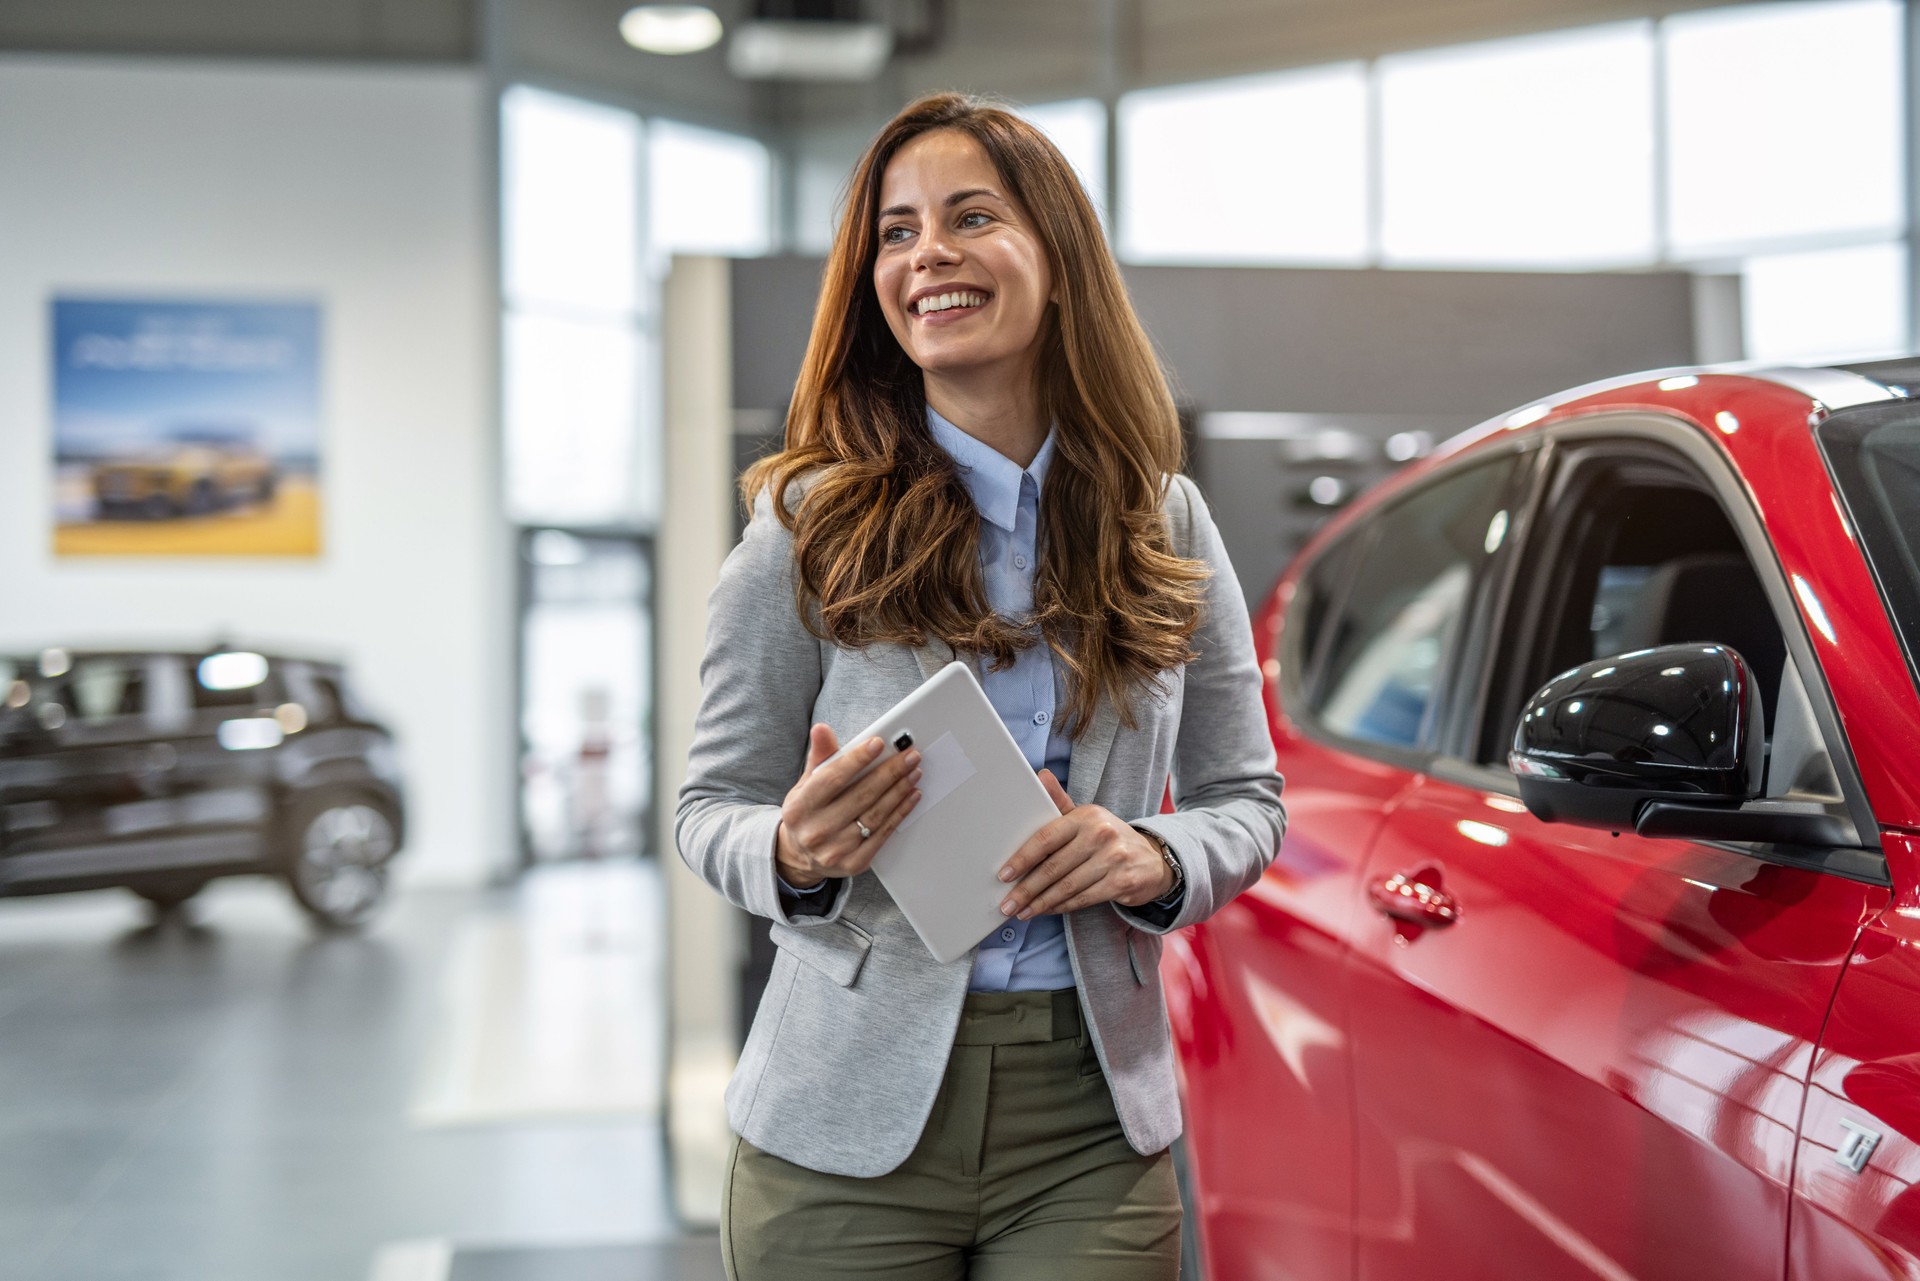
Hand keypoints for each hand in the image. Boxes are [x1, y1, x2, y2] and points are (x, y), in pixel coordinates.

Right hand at [775, 725, 921, 887]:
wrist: (800, 856)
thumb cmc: (807, 813)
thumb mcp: (805, 784)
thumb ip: (819, 757)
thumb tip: (822, 729)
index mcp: (800, 807)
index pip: (833, 778)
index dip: (858, 759)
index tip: (879, 743)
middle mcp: (816, 830)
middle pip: (861, 795)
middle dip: (890, 772)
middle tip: (909, 756)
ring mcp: (836, 850)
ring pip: (876, 814)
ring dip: (899, 790)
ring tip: (913, 772)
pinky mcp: (854, 863)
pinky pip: (883, 833)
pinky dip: (900, 812)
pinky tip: (911, 796)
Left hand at [995, 770, 1174, 918]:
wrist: (1152, 859)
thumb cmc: (1108, 837)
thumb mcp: (1086, 817)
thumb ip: (1060, 801)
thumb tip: (1040, 775)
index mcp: (1087, 815)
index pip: (1046, 838)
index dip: (1022, 858)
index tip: (1004, 874)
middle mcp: (1101, 834)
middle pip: (1054, 867)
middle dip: (1026, 889)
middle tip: (1007, 903)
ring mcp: (1114, 859)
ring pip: (1067, 887)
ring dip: (1040, 902)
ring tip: (1022, 911)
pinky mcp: (1122, 882)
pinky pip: (1083, 899)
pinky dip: (1061, 907)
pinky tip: (1046, 910)